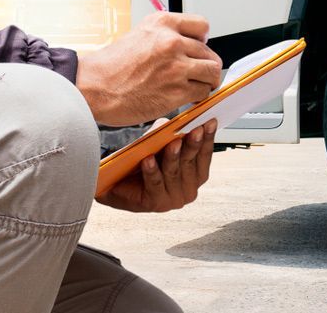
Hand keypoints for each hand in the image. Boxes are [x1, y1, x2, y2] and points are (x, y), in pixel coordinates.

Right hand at [76, 12, 222, 125]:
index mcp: (161, 23)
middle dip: (204, 64)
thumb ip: (164, 36)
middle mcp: (171, 41)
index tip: (199, 48)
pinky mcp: (177, 90)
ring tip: (196, 85)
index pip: (202, 26)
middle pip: (209, 51)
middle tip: (197, 73)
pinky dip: (198, 96)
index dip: (202, 40)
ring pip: (211, 71)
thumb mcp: (139, 35)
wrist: (93, 87)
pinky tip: (187, 97)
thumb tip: (187, 45)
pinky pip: (202, 92)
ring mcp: (176, 66)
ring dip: (206, 81)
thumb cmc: (110, 67)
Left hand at [96, 119, 216, 211]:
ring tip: (173, 143)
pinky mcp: (156, 204)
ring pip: (174, 173)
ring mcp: (173, 199)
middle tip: (195, 130)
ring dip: (173, 157)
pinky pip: (155, 184)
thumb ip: (170, 135)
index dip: (208, 138)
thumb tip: (175, 124)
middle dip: (193, 145)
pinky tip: (148, 160)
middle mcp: (188, 190)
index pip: (204, 156)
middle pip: (191, 164)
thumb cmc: (143, 162)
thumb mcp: (159, 144)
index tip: (210, 122)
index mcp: (196, 176)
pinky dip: (152, 171)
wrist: (117, 184)